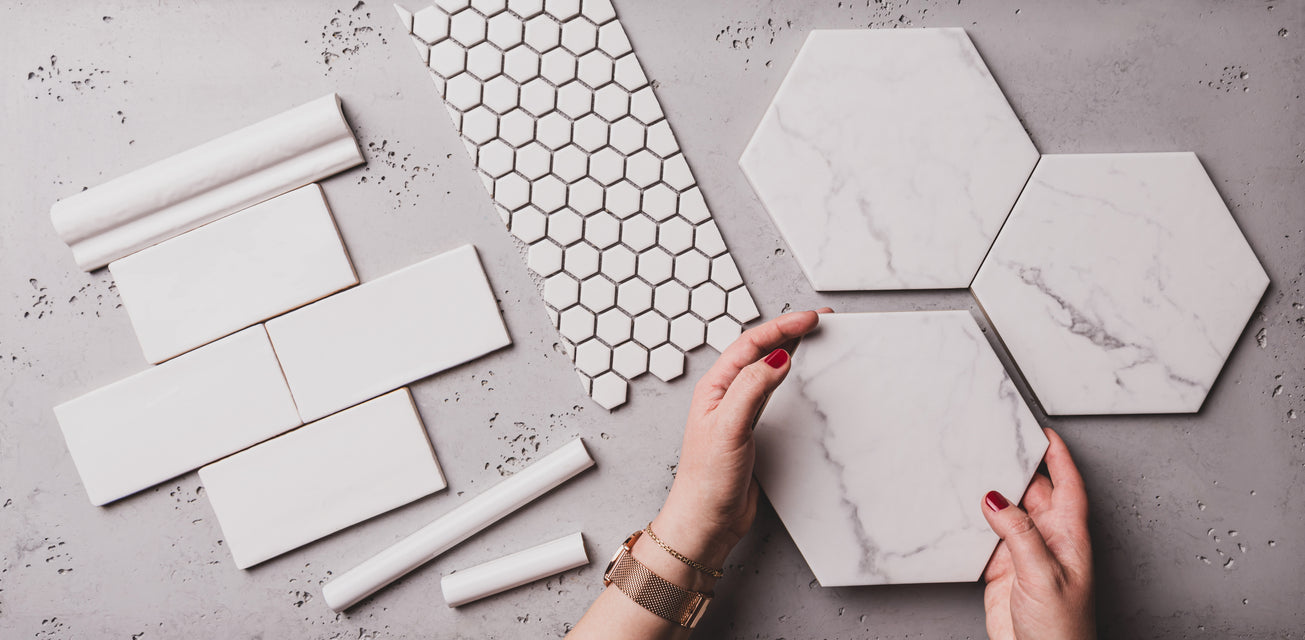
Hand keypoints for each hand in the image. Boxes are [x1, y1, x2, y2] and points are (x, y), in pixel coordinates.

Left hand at [650, 309, 826, 571]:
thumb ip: (752, 389)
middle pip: (760, 350)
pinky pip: (774, 393)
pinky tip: (801, 377)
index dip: (782, 327)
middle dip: (788, 331)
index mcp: (715, 387)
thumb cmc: (707, 480)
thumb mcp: (730, 428)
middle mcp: (726, 395)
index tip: (812, 319)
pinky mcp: (752, 430)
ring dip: (790, 350)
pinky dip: (791, 378)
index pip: (751, 344)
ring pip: (767, 369)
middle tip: (819, 320)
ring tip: (814, 337)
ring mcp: (739, 412)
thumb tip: (778, 358)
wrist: (706, 520)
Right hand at [981, 428, 1095, 639]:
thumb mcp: (1043, 574)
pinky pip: (987, 537)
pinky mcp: (1003, 570)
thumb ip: (1019, 533)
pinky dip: (974, 523)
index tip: (1044, 432)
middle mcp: (1048, 541)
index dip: (1058, 457)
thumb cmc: (1063, 631)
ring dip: (993, 494)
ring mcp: (1025, 555)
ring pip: (1008, 513)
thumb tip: (995, 497)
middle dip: (1018, 468)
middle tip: (996, 443)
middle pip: (1034, 493)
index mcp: (1069, 537)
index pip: (1067, 485)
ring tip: (974, 469)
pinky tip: (963, 512)